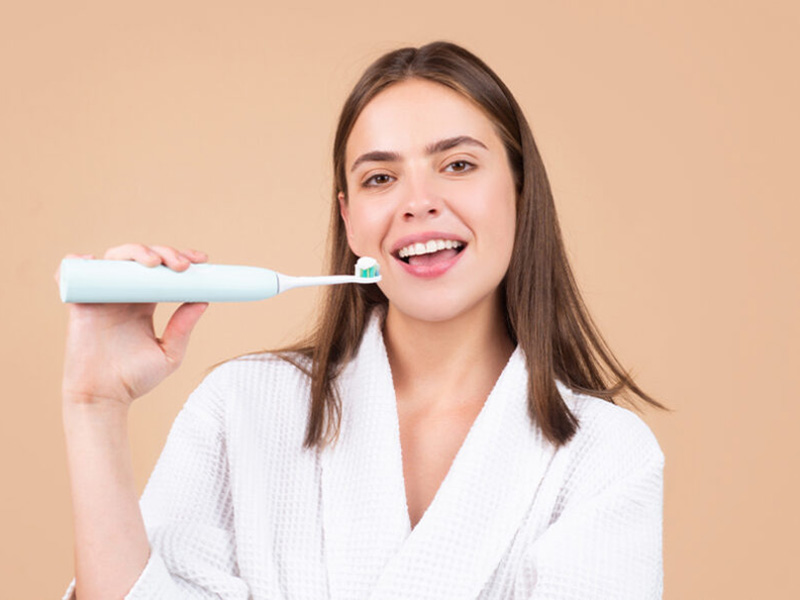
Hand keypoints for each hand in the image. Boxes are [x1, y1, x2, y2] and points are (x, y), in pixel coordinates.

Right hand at [56, 243, 209, 408]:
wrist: (105, 398)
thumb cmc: (135, 380)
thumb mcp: (169, 353)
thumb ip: (183, 328)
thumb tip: (203, 300)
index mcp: (145, 303)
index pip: (163, 271)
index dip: (180, 258)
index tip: (201, 260)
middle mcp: (123, 294)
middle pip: (142, 259)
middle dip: (165, 253)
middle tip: (182, 265)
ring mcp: (101, 296)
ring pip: (113, 259)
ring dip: (133, 251)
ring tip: (153, 263)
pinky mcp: (79, 304)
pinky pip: (72, 274)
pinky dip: (75, 260)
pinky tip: (93, 259)